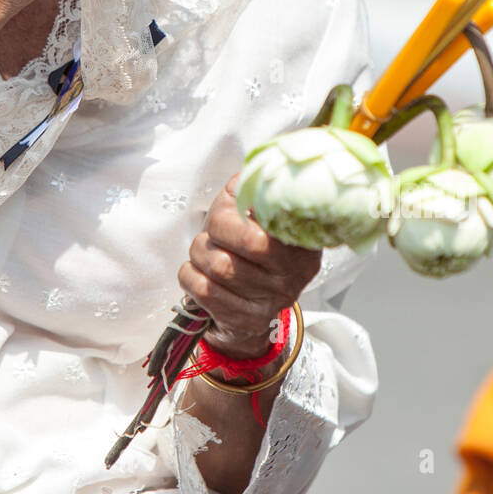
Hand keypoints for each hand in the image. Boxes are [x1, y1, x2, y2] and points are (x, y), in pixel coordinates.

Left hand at [179, 172, 321, 359]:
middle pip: (247, 241)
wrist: (240, 303)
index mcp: (302, 241)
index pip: (273, 216)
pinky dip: (190, 276)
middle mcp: (295, 273)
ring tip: (204, 252)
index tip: (228, 212)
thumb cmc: (242, 247)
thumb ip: (250, 186)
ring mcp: (273, 300)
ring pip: (221, 266)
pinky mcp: (247, 320)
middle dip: (216, 232)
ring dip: (199, 253)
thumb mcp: (250, 210)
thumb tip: (250, 173)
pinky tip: (199, 274)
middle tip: (211, 234)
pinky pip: (204, 290)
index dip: (239, 212)